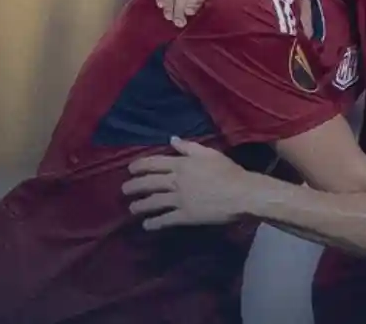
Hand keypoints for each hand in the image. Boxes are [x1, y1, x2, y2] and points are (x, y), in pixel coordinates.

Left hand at [122, 137, 251, 228]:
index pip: (154, 163)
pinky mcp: (185, 216)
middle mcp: (176, 181)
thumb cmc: (228, 171)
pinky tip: (146, 225)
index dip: (139, 166)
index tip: (131, 169)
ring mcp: (179, 199)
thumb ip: (188, 147)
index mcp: (181, 164)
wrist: (241, 193)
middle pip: (149, 183)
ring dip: (140, 205)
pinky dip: (154, 223)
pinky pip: (165, 219)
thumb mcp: (209, 153)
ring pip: (153, 202)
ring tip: (132, 208)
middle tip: (124, 190)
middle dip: (134, 186)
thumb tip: (171, 140)